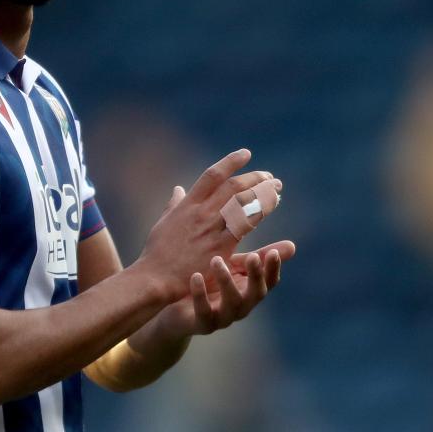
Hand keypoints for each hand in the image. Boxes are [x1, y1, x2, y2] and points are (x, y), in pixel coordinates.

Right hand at [135, 148, 281, 302]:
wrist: (156, 277)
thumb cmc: (157, 253)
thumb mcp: (163, 222)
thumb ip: (174, 204)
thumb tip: (178, 188)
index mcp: (187, 204)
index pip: (212, 175)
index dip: (231, 162)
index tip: (246, 154)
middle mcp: (201, 212)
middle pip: (233, 186)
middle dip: (255, 178)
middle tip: (269, 177)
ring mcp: (211, 228)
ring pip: (242, 203)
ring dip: (263, 193)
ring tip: (276, 190)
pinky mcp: (220, 246)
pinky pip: (244, 225)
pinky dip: (259, 213)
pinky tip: (270, 208)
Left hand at [156, 239, 295, 337]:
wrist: (176, 306)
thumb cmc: (210, 282)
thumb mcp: (232, 267)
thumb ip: (255, 256)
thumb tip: (292, 244)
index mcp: (249, 291)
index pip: (269, 282)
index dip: (273, 269)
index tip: (274, 252)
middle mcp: (241, 306)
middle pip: (256, 294)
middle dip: (256, 276)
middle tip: (253, 256)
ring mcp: (223, 318)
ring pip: (231, 304)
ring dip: (226, 281)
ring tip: (216, 260)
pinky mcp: (202, 324)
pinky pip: (203, 312)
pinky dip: (201, 295)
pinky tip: (195, 276)